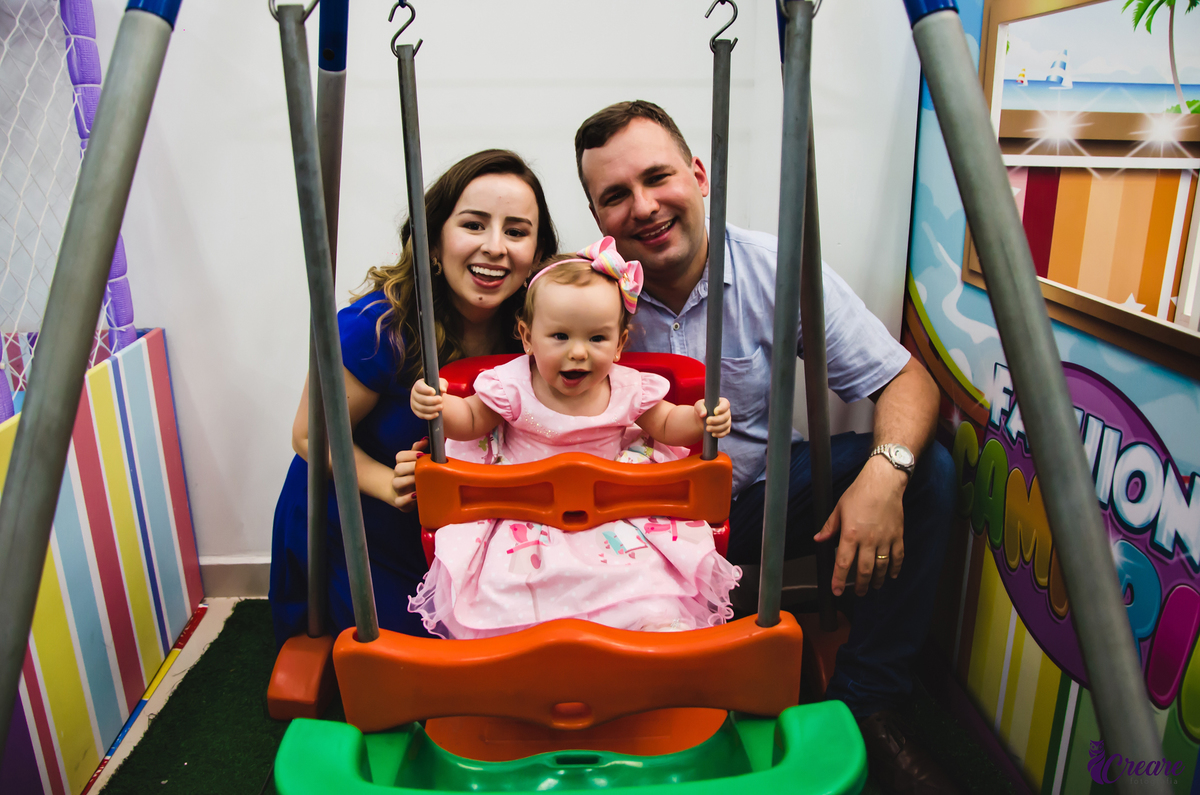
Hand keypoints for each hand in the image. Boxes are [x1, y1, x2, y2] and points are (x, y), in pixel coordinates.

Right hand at [391, 437, 429, 511]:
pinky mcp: (399, 502)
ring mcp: (397, 489)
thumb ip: (418, 450)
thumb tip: (425, 439)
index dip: (410, 454)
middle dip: (411, 467)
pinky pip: (400, 501)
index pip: (400, 456)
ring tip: (421, 481)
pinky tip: (416, 495)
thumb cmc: (412, 475)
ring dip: (409, 481)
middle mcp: (397, 476)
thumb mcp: (414, 462)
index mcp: (401, 464)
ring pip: (397, 483)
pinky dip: (408, 499)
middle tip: (423, 468)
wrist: (401, 493)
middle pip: (398, 468)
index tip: (422, 455)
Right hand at [410, 377, 447, 419]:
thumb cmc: (436, 387)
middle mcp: (414, 394)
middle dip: (432, 400)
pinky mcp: (417, 412)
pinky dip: (430, 416)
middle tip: (441, 400)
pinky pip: (422, 415)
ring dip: (433, 409)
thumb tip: (443, 390)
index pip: (419, 387)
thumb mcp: (440, 383)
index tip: (434, 392)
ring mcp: (414, 404)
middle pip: (421, 399)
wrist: (434, 396)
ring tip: (441, 407)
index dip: (426, 390)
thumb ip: (442, 384)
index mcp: (418, 385)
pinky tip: (437, 414)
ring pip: (422, 408)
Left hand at [695, 397, 731, 437]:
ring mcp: (727, 421)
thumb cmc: (701, 410)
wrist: (701, 420)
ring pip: (725, 425)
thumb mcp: (698, 406)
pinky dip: (719, 434)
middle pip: (726, 416)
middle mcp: (727, 412)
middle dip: (717, 420)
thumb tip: (703, 414)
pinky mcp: (726, 429)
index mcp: (722, 403)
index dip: (722, 409)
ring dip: (716, 428)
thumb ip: (700, 408)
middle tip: (707, 421)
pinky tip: (713, 434)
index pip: (726, 404)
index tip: (715, 412)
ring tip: (707, 429)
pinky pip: (725, 432)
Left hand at [813, 456, 906, 595]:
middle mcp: (868, 540)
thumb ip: (829, 527)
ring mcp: (885, 539)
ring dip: (877, 580)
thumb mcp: (839, 508)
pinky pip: (897, 557)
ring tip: (873, 586)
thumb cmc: (860, 493)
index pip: (843, 563)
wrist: (883, 483)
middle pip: (864, 570)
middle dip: (860, 585)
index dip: (839, 580)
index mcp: (850, 534)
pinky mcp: (897, 536)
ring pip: (881, 567)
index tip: (836, 591)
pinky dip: (895, 569)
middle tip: (858, 593)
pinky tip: (891, 575)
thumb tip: (818, 540)